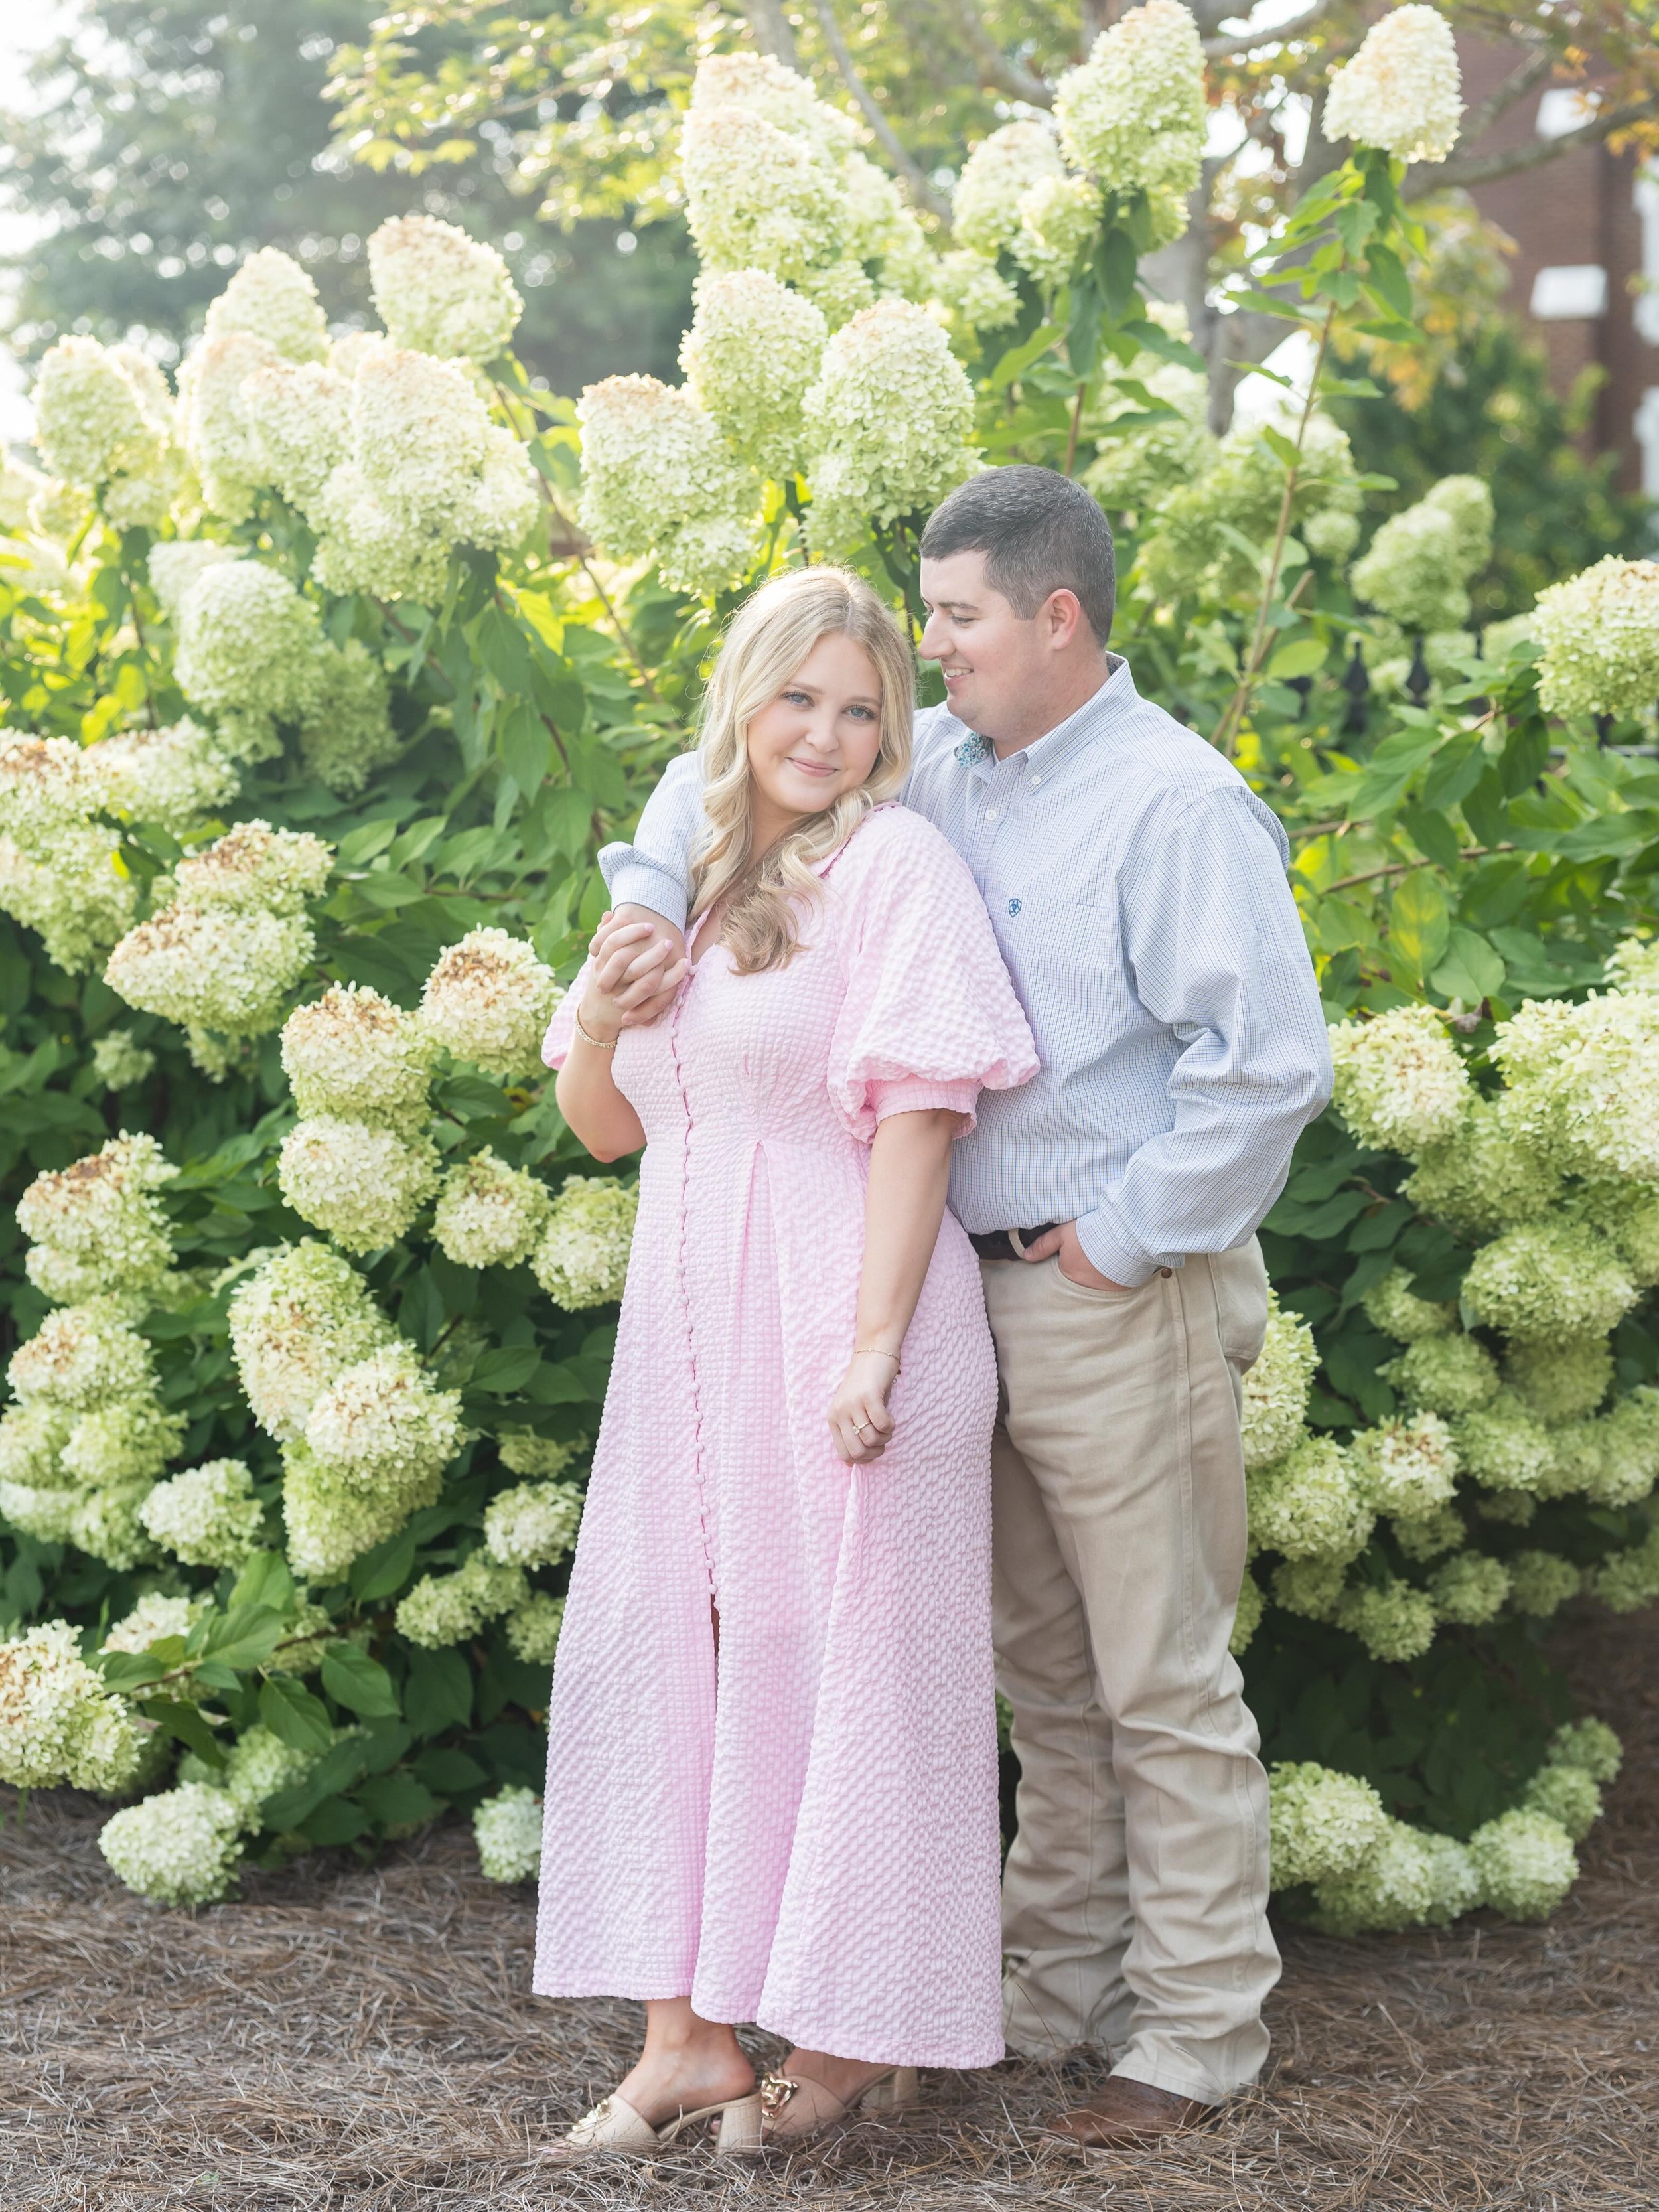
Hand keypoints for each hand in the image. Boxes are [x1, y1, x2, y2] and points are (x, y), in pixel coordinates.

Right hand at [584, 908, 688, 1030]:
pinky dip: (675, 977)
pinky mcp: (641, 1005)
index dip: (631, 933)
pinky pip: (660, 994)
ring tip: (676, 947)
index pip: (613, 944)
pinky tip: (686, 963)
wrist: (599, 1015)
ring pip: (646, 982)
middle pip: (628, 962)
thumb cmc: (603, 979)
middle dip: (649, 950)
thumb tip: (609, 914)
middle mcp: (613, 981)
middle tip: (667, 938)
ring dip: (661, 963)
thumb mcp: (601, 959)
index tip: (649, 926)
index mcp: (601, 964)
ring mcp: (626, 995)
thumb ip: (605, 935)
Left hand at [827, 1350, 898, 1464]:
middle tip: (883, 1439)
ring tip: (887, 1425)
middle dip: (875, 1452)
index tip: (874, 1449)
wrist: (874, 1352)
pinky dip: (890, 1426)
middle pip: (857, 1452)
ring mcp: (852, 1404)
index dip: (863, 1458)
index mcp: (833, 1418)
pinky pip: (882, 1425)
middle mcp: (839, 1412)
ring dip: (885, 1437)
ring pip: (871, 1440)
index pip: (844, 1454)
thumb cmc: (868, 1385)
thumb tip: (851, 1463)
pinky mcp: (868, 1396)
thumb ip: (852, 1433)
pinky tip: (891, 1417)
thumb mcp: (854, 1410)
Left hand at [1019, 1220, 1131, 1293]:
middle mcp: (1085, 1287)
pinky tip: (1118, 1263)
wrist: (1126, 1234)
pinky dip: (1115, 1276)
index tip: (1078, 1248)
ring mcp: (1105, 1290)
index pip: (1064, 1271)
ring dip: (1100, 1273)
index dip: (1069, 1259)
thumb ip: (1044, 1245)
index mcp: (1069, 1274)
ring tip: (1106, 1256)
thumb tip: (1025, 1256)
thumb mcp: (1063, 1234)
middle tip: (1092, 1253)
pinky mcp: (1123, 1288)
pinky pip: (1115, 1285)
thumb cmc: (1092, 1233)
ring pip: (1098, 1283)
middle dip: (1084, 1269)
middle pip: (1081, 1279)